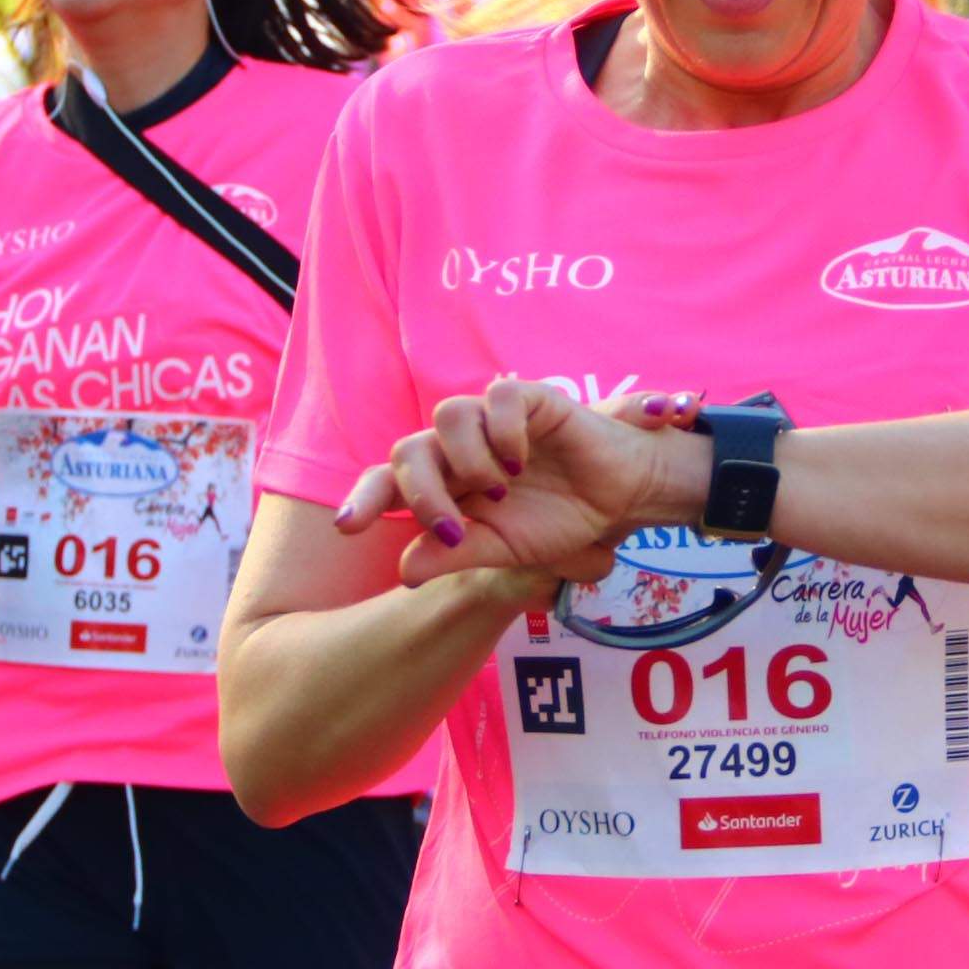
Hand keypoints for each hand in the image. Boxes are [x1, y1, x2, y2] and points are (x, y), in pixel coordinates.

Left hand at [334, 380, 693, 587]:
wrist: (620, 499)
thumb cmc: (558, 520)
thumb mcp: (501, 550)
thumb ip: (453, 555)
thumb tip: (403, 572)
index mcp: (446, 483)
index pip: (389, 481)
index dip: (364, 499)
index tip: (348, 528)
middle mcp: (460, 448)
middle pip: (409, 449)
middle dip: (421, 492)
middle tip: (452, 528)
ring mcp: (492, 420)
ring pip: (448, 416)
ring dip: (467, 460)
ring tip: (500, 490)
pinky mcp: (531, 398)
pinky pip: (498, 397)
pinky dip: (503, 432)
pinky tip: (521, 461)